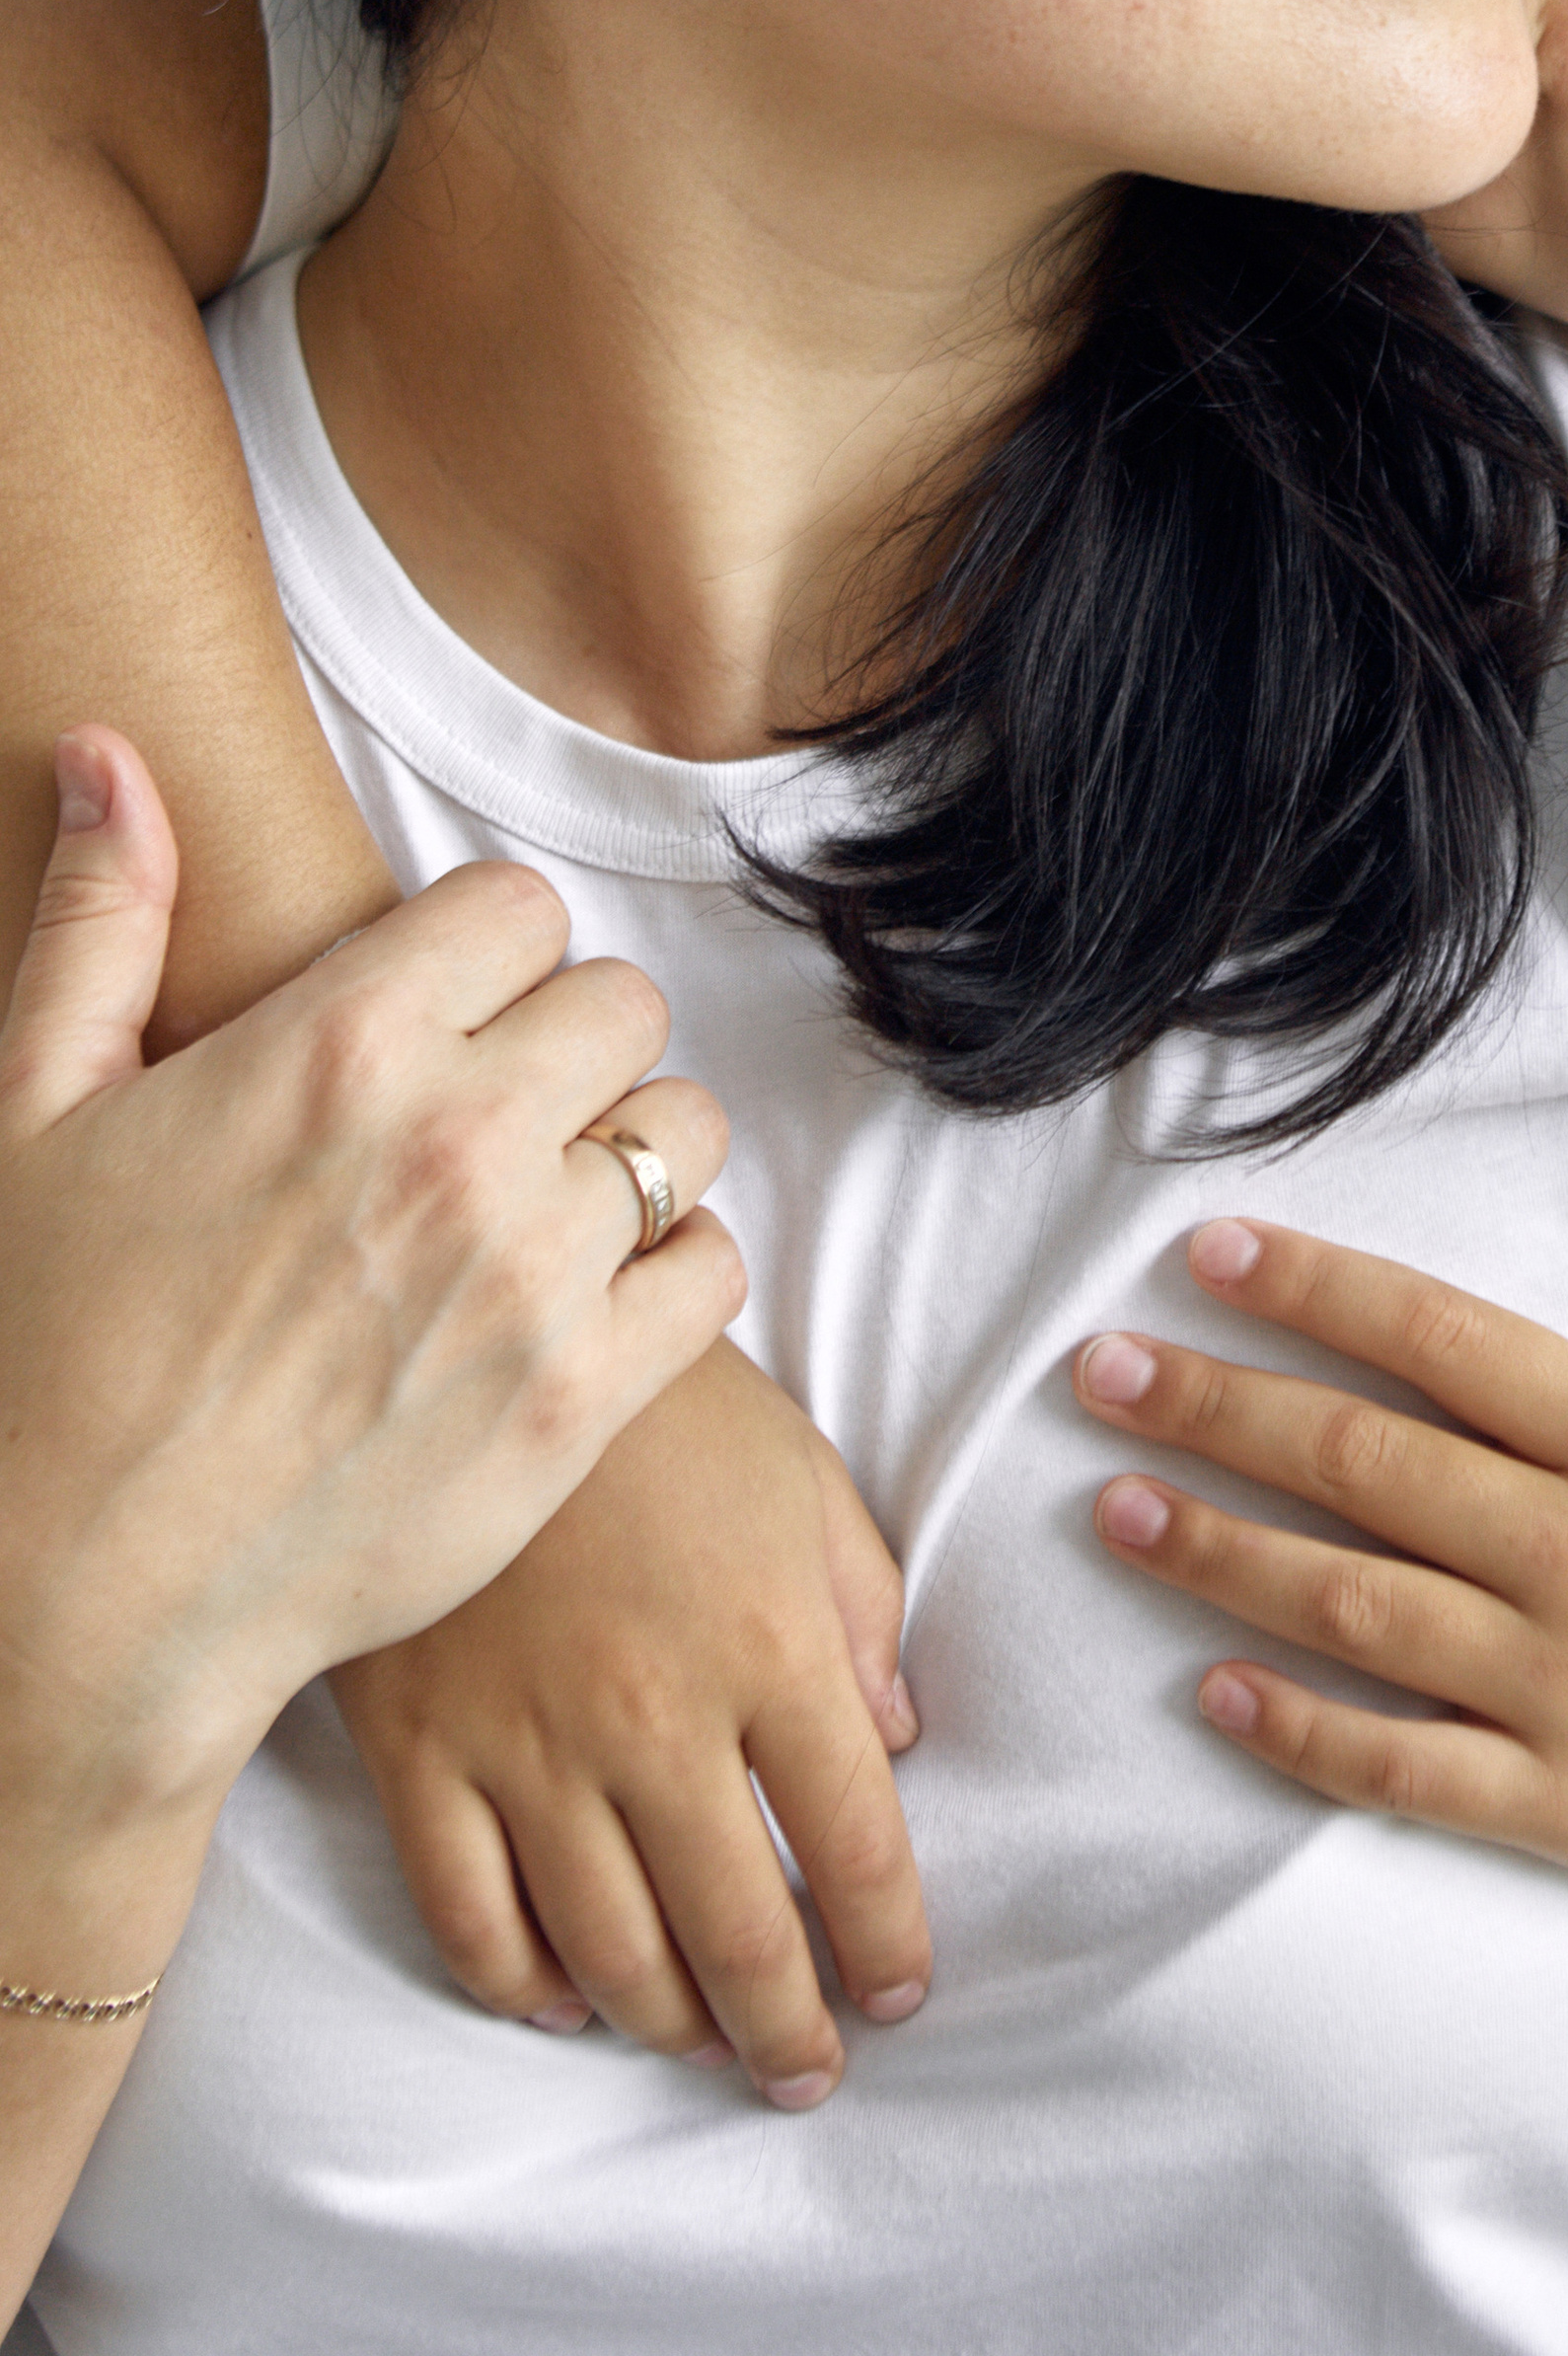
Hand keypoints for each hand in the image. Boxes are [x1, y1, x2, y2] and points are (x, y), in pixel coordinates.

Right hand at [0, 729, 742, 1844]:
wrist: (69, 1597)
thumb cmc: (34, 1352)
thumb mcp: (29, 1113)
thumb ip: (102, 923)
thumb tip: (112, 758)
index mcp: (338, 1047)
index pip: (520, 907)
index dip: (483, 953)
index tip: (442, 1011)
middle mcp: (458, 1140)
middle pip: (620, 1002)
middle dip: (561, 1043)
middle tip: (490, 1111)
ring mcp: (532, 1273)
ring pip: (683, 1127)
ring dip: (626, 1149)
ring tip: (540, 1200)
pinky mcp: (580, 1401)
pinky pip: (713, 1266)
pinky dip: (668, 1271)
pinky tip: (581, 1295)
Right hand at [334, 1342, 929, 2109]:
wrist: (483, 1337)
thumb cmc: (665, 1404)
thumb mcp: (801, 1476)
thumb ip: (861, 1610)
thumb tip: (895, 1741)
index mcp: (771, 1646)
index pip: (856, 1845)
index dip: (889, 1941)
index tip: (902, 1990)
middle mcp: (657, 1720)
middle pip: (741, 1933)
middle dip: (789, 2029)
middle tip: (809, 2070)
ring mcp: (529, 1746)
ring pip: (610, 1954)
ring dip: (671, 2023)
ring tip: (705, 2043)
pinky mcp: (421, 1751)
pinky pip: (470, 1918)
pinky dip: (519, 1984)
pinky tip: (563, 1998)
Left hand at [1072, 1111, 1567, 1913]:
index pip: (1436, 1340)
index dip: (1311, 1287)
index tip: (1208, 1252)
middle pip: (1360, 1461)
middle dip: (1215, 1404)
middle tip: (1100, 1370)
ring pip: (1352, 1607)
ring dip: (1217, 1553)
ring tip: (1116, 1507)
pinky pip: (1403, 1767)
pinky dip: (1298, 1729)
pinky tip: (1211, 1685)